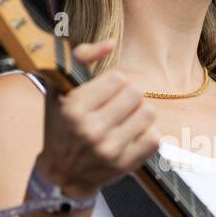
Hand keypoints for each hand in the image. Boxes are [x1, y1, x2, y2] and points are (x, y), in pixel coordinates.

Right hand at [36, 39, 160, 199]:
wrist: (62, 173)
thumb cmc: (62, 126)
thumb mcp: (61, 89)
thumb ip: (81, 58)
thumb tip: (111, 43)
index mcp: (73, 108)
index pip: (118, 78)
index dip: (113, 82)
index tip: (104, 93)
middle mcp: (91, 130)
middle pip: (135, 93)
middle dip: (128, 96)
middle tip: (117, 107)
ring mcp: (109, 149)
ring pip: (148, 113)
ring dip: (139, 114)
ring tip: (125, 120)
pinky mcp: (125, 164)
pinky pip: (154, 138)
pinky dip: (146, 134)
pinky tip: (131, 136)